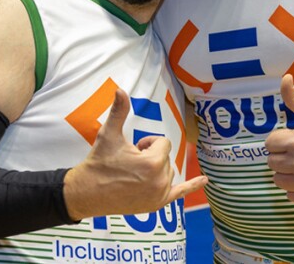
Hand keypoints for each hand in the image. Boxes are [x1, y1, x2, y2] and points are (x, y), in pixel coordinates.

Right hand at [64, 89, 206, 219]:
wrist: (87, 192)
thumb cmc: (100, 162)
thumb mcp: (109, 134)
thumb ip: (119, 111)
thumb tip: (120, 89)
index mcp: (153, 162)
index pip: (163, 143)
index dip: (148, 143)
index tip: (133, 149)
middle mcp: (160, 180)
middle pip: (166, 158)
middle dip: (151, 156)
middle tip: (130, 162)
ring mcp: (159, 195)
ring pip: (169, 172)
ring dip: (157, 169)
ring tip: (134, 173)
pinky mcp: (157, 204)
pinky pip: (180, 193)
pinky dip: (193, 186)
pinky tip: (205, 181)